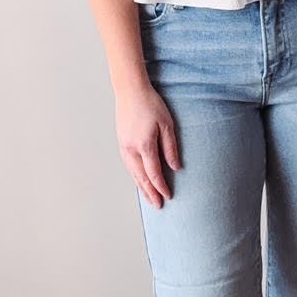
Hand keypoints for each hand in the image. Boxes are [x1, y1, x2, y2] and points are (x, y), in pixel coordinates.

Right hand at [115, 82, 180, 209]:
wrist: (130, 90)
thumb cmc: (150, 104)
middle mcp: (131, 149)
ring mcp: (124, 146)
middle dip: (150, 193)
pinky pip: (128, 165)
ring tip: (148, 197)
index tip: (168, 196)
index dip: (161, 187)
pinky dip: (134, 175)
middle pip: (141, 177)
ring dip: (141, 187)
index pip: (154, 173)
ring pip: (133, 173)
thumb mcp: (166, 124)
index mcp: (144, 145)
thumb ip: (171, 147)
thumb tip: (175, 167)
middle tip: (157, 206)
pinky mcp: (121, 142)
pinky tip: (139, 179)